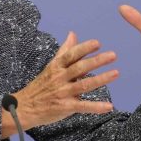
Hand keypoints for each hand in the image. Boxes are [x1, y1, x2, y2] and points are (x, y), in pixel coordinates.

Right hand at [2, 32, 117, 136]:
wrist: (25, 107)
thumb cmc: (41, 85)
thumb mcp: (51, 65)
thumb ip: (65, 50)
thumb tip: (73, 33)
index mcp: (56, 66)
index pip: (71, 55)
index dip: (84, 48)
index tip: (97, 43)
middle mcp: (59, 78)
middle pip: (79, 68)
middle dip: (96, 61)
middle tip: (113, 55)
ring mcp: (63, 93)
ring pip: (84, 85)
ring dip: (101, 79)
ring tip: (116, 73)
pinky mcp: (65, 107)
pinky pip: (83, 106)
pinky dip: (96, 107)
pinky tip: (109, 106)